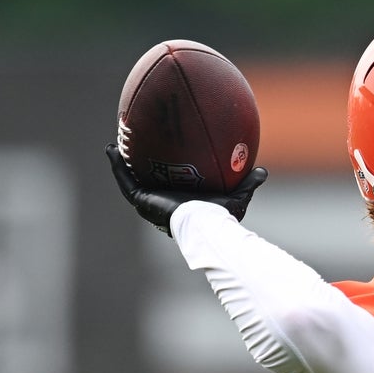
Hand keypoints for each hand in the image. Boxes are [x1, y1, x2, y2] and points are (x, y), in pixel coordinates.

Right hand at [104, 143, 267, 235]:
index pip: (169, 188)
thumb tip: (262, 170)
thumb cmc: (220, 217)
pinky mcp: (142, 201)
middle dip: (139, 169)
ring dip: (121, 165)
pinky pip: (125, 181)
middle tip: (133, 150)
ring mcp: (150, 204)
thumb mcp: (237, 196)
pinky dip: (117, 166)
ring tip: (115, 146)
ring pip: (130, 181)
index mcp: (181, 204)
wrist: (205, 226)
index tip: (162, 160)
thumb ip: (248, 183)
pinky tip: (111, 149)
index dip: (163, 176)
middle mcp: (163, 204)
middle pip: (147, 184)